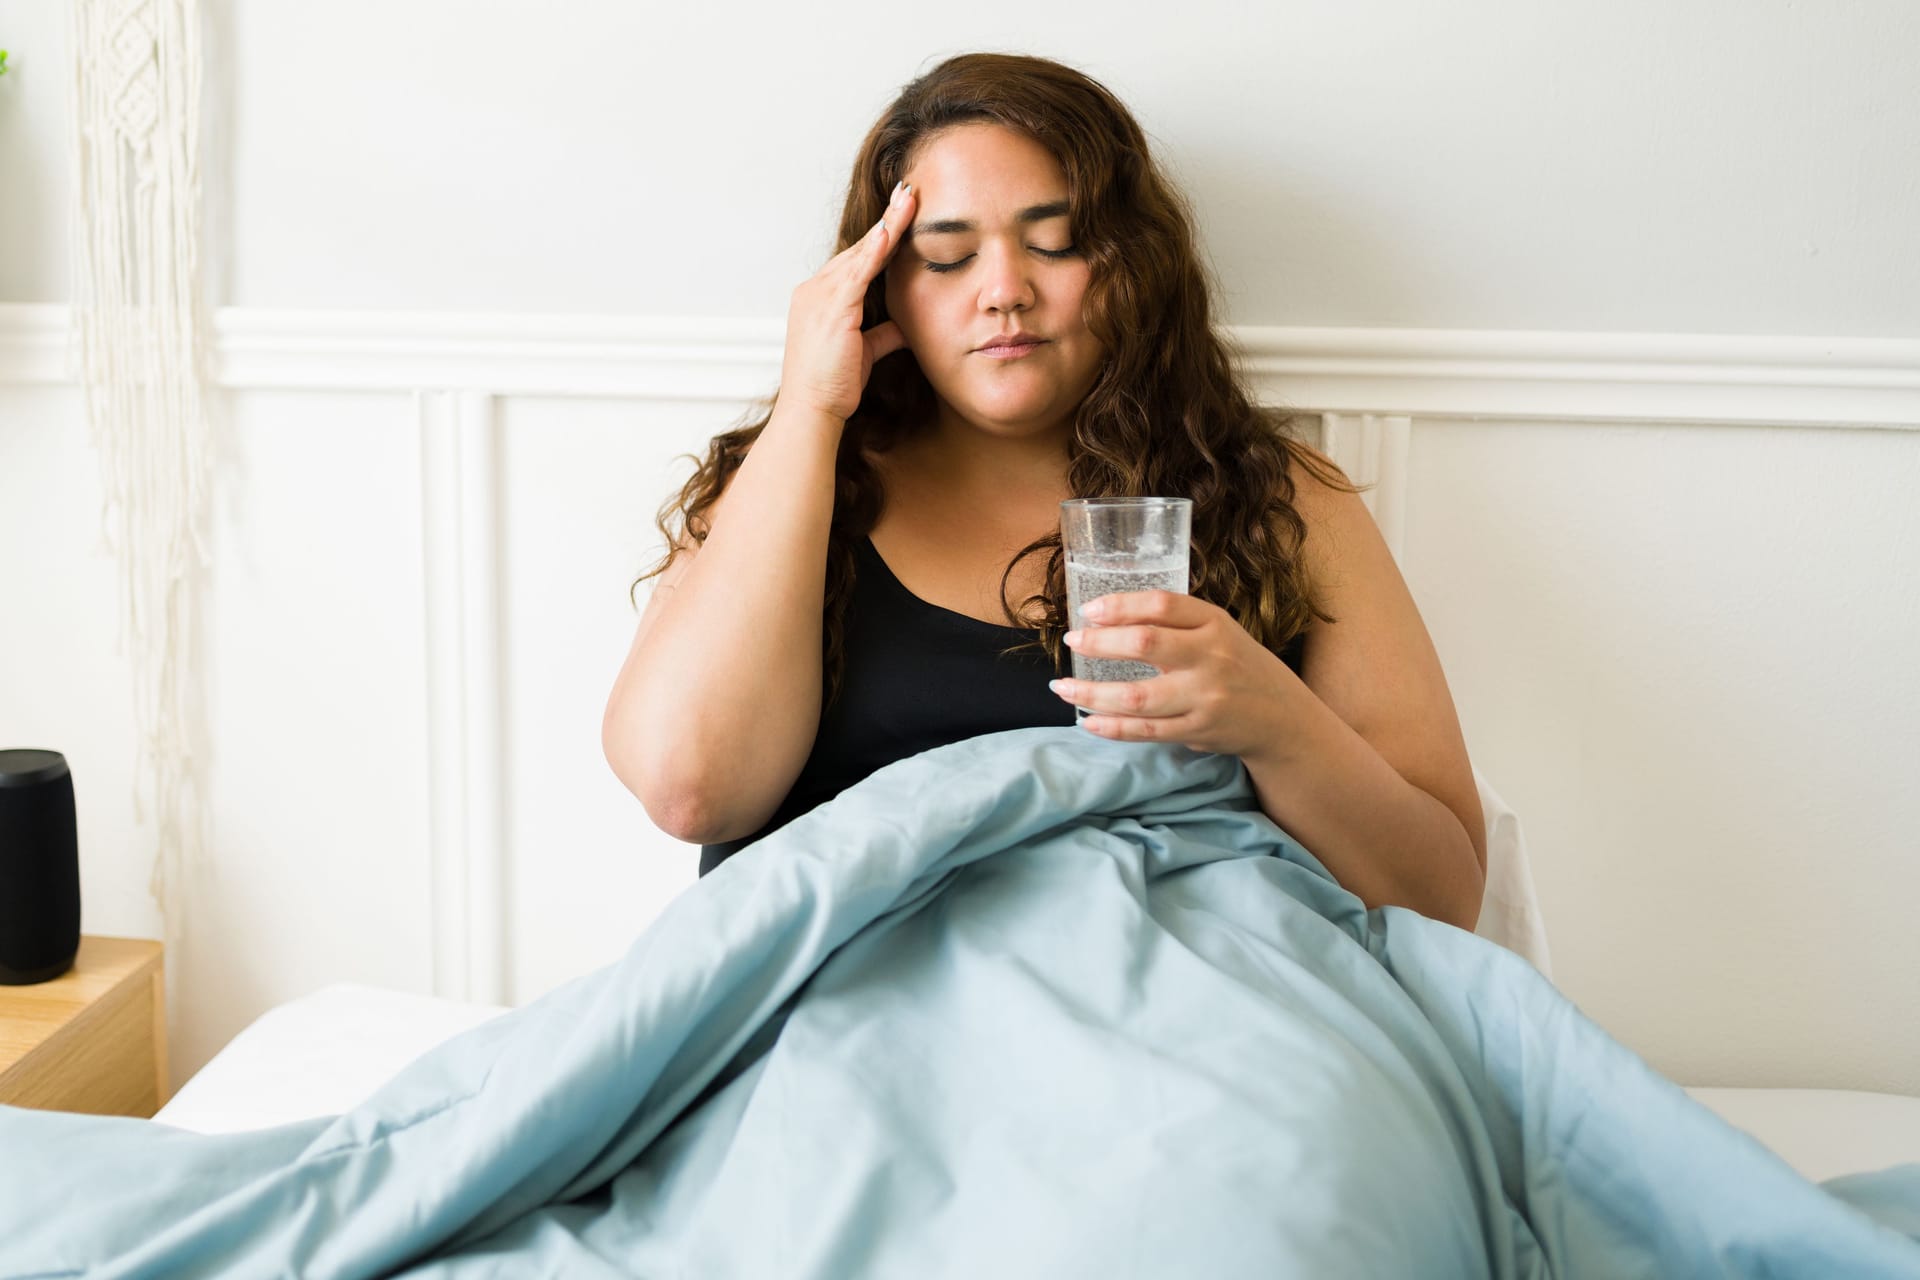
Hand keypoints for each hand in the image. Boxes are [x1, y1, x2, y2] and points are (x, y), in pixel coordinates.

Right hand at [778, 181, 917, 423]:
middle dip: (887, 219)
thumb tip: (906, 326)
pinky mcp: (832, 309)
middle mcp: (815, 290)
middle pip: (859, 247)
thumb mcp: (864, 353)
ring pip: (861, 252)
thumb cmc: (831, 386)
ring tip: (910, 199)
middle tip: (910, 191)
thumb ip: (883, 334)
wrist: (811, 410)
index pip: (856, 260)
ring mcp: (820, 297)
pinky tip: (891, 230)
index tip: (901, 214)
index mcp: (820, 298)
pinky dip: (875, 250)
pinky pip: (858, 272)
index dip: (881, 237)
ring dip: (888, 224)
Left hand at [1050, 591, 1298, 759]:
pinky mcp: (1198, 730)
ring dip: (1092, 693)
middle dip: (1099, 643)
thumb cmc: (1239, 666)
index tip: (1089, 611)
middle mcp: (1211, 657)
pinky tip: (1088, 721)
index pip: (1162, 604)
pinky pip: (1146, 731)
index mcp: (1214, 623)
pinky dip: (1112, 727)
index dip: (1120, 605)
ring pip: (1138, 696)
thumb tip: (1110, 618)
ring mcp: (1205, 697)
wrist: (1283, 717)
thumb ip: (1176, 624)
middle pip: (1145, 644)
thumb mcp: (1219, 632)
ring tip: (1062, 688)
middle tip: (1072, 642)